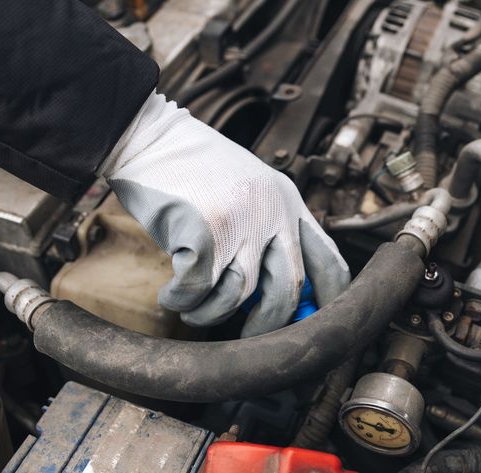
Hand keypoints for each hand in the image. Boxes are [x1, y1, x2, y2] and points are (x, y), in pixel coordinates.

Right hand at [100, 92, 349, 336]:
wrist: (152, 137)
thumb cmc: (196, 168)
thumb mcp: (252, 190)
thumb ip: (270, 231)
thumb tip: (275, 293)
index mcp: (289, 202)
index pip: (328, 260)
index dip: (327, 300)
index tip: (314, 323)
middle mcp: (272, 212)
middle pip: (289, 288)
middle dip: (267, 324)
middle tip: (248, 337)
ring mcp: (240, 221)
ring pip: (238, 295)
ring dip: (211, 314)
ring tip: (194, 310)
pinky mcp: (203, 230)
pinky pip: (197, 289)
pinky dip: (182, 300)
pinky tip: (172, 295)